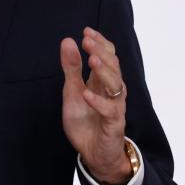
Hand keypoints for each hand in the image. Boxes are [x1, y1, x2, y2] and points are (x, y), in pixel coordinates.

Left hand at [59, 27, 129, 184]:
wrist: (93, 152)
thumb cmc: (85, 120)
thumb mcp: (72, 91)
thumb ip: (71, 68)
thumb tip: (68, 41)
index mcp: (102, 81)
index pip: (108, 56)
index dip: (100, 43)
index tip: (86, 31)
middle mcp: (112, 91)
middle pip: (113, 67)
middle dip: (101, 52)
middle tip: (88, 40)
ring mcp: (115, 107)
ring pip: (116, 86)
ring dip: (104, 72)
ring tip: (92, 61)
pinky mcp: (114, 124)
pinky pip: (109, 111)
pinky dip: (98, 102)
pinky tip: (87, 94)